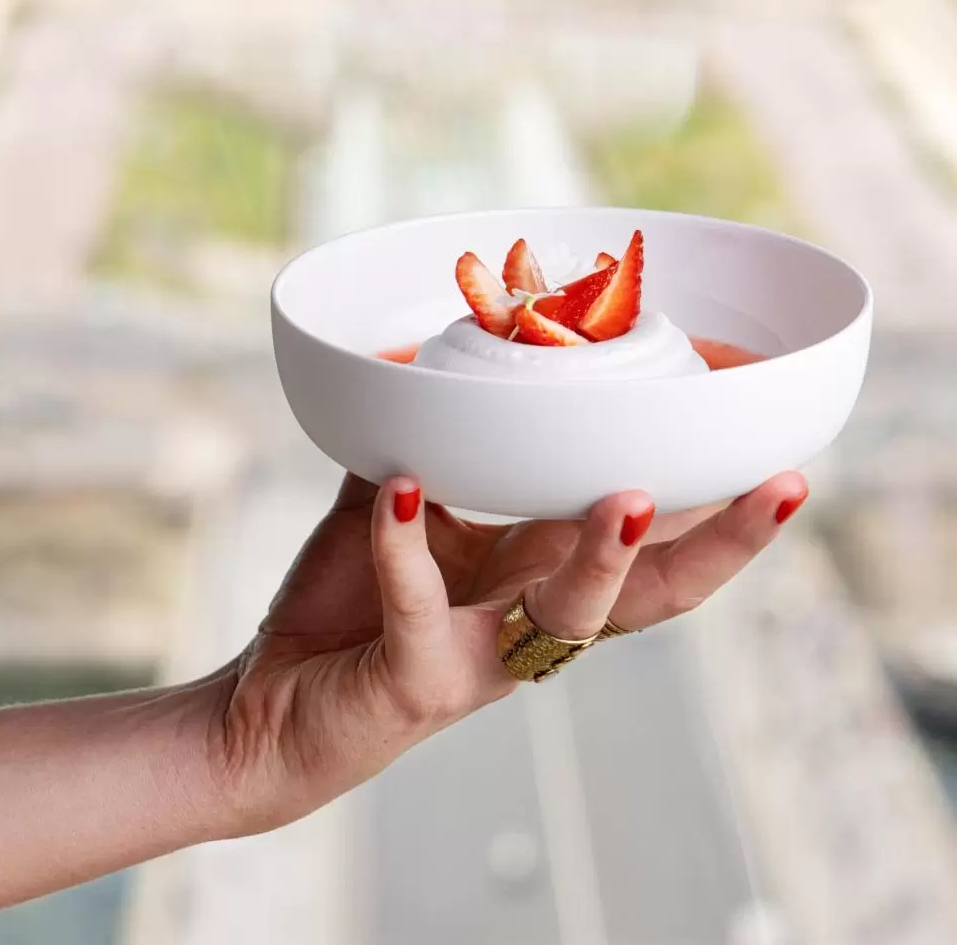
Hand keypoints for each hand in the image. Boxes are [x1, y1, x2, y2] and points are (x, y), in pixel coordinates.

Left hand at [201, 469, 807, 833]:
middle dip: (727, 544)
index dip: (716, 501)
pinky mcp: (419, 682)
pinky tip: (404, 491)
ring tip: (631, 497)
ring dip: (604, 556)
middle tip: (782, 483)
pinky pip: (424, 610)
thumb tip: (428, 344)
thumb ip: (425, 438)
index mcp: (542, 576)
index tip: (773, 442)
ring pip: (573, 617)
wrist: (267, 705)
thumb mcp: (400, 505)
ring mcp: (484, 660)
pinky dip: (409, 547)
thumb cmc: (348, 606)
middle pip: (657, 594)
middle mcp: (532, 623)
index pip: (652, 540)